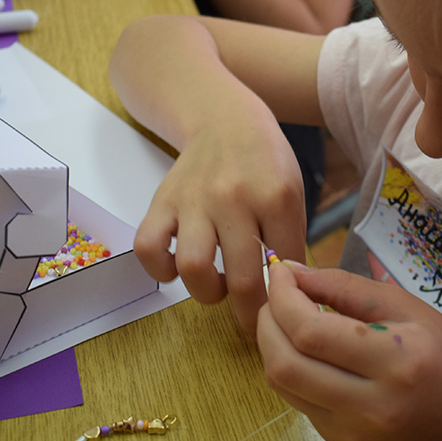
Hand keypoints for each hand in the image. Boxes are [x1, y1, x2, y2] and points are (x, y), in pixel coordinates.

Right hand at [132, 113, 306, 334]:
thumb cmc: (265, 165)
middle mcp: (234, 198)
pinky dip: (161, 270)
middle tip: (253, 320)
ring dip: (207, 292)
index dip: (285, 297)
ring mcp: (194, 200)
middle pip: (242, 278)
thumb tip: (287, 295)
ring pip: (194, 268)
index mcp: (276, 197)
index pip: (284, 267)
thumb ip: (290, 241)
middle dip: (250, 313)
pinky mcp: (162, 201)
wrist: (225, 120)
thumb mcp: (293, 195)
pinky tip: (178, 267)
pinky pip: (148, 248)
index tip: (282, 310)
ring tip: (216, 287)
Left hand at [256, 262, 441, 440]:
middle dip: (268, 320)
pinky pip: (294, 399)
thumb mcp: (404, 305)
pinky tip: (303, 349)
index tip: (281, 272)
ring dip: (270, 344)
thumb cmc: (439, 351)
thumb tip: (291, 271)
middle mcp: (374, 403)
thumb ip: (344, 286)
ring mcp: (354, 429)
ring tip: (285, 318)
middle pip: (286, 362)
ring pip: (282, 383)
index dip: (283, 298)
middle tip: (278, 295)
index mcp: (399, 359)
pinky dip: (287, 367)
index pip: (312, 331)